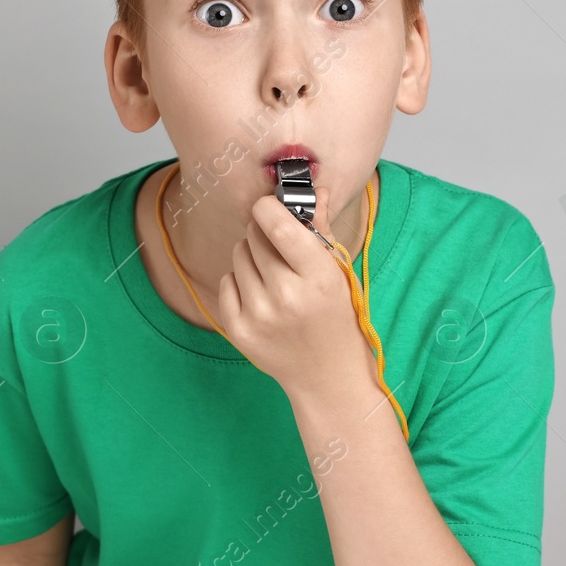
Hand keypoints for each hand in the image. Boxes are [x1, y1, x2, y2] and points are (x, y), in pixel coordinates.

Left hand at [216, 186, 377, 402]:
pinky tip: (261, 296)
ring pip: (238, 255)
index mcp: (318, 277)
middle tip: (280, 249)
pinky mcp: (239, 330)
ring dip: (253, 257)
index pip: (277, 223)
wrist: (328, 375)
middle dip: (265, 233)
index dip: (269, 207)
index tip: (271, 207)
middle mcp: (286, 296)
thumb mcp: (338, 272)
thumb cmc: (337, 316)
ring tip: (274, 275)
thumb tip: (315, 189)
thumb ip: (321, 228)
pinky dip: (240, 282)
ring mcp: (259, 316)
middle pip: (254, 235)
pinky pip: (227, 281)